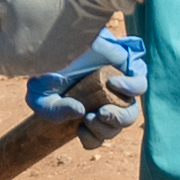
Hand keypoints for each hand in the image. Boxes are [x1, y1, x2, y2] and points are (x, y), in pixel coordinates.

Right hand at [30, 30, 144, 137]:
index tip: (80, 129)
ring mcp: (118, 86)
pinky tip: (112, 84)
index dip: (93, 139)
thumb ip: (55, 112)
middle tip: (91, 118)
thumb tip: (81, 112)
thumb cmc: (46, 68)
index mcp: (89, 111)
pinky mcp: (127, 67)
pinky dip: (129, 88)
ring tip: (102, 112)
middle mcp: (105, 101)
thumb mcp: (39, 97)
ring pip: (131, 112)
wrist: (51, 40)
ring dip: (118, 118)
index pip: (99, 135)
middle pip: (117, 126)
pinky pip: (139, 85)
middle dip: (106, 130)